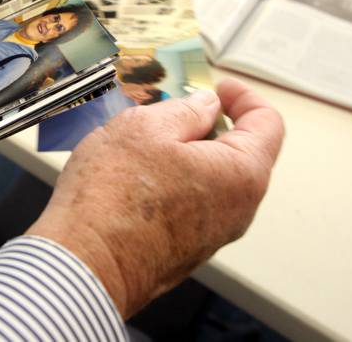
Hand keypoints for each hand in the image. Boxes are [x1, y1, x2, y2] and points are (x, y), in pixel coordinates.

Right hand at [26, 78, 283, 317]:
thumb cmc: (113, 196)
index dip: (243, 96)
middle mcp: (238, 209)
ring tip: (145, 140)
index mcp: (242, 173)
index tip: (217, 86)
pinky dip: (174, 180)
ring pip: (212, 178)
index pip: (267, 123)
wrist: (83, 264)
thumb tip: (204, 105)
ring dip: (187, 153)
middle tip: (171, 108)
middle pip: (240, 151)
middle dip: (208, 123)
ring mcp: (213, 234)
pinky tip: (136, 173)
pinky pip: (192, 203)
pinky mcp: (186, 249)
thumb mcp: (146, 126)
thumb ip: (186, 109)